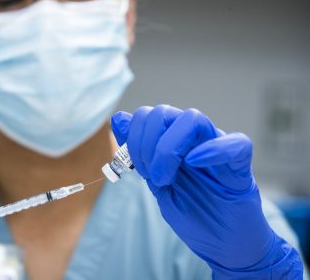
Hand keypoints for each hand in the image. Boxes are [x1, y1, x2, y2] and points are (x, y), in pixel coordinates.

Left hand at [111, 105, 302, 275]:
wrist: (223, 246)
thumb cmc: (193, 215)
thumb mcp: (156, 182)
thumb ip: (139, 152)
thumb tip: (118, 118)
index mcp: (174, 143)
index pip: (149, 115)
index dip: (134, 136)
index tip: (136, 168)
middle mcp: (194, 140)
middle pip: (165, 112)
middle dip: (146, 142)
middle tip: (150, 174)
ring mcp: (218, 150)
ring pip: (193, 119)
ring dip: (168, 147)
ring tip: (164, 178)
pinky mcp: (241, 167)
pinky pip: (236, 144)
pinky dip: (212, 149)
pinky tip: (194, 163)